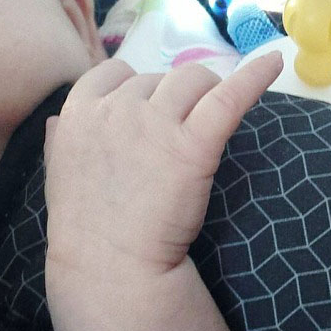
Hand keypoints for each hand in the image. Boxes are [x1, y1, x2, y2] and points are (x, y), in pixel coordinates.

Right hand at [43, 53, 282, 281]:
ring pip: (192, 79)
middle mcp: (117, 108)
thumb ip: (60, 140)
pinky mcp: (193, 144)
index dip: (135, 89)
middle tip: (178, 138)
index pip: (114, 73)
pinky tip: (274, 63)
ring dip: (205, 93)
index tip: (146, 114)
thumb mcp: (58, 174)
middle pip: (159, 78)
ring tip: (209, 123)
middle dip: (172, 99)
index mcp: (78, 111)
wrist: (110, 268)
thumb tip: (57, 119)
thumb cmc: (85, 229)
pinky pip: (229, 97)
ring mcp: (155, 123)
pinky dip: (255, 77)